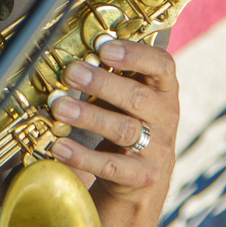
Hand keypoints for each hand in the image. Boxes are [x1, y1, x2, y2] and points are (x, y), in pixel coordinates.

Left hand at [50, 40, 178, 207]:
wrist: (142, 178)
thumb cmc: (129, 124)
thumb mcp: (128, 97)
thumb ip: (112, 76)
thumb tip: (78, 56)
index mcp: (164, 90)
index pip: (162, 66)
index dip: (135, 55)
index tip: (104, 48)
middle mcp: (166, 117)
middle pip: (138, 98)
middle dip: (102, 83)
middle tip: (72, 73)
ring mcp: (157, 149)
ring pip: (124, 129)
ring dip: (89, 116)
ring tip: (59, 107)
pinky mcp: (142, 176)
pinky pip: (110, 165)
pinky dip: (82, 155)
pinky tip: (59, 146)